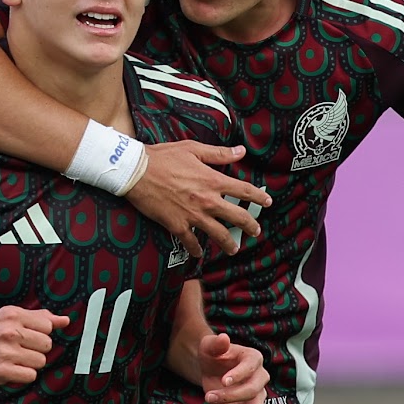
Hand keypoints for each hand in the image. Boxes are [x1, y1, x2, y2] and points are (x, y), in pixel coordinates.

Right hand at [0, 305, 66, 387]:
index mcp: (12, 315)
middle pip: (47, 345)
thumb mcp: (8, 318)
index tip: (25, 337)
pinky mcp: (2, 370)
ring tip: (12, 360)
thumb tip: (65, 320)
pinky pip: (30, 376)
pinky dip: (23, 376)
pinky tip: (10, 370)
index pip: (47, 326)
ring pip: (40, 362)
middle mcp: (9, 331)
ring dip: (29, 364)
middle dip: (36, 350)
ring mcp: (5, 351)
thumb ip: (38, 318)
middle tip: (17, 350)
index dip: (39, 334)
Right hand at [130, 140, 269, 257]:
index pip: (244, 190)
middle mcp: (207, 200)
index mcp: (213, 180)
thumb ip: (219, 153)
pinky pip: (190, 242)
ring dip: (228, 244)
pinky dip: (195, 250)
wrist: (136, 172)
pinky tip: (198, 254)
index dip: (258, 197)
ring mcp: (193, 215)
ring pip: (218, 234)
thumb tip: (241, 151)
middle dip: (250, 225)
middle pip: (237, 217)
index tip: (267, 202)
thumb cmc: (163, 157)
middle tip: (255, 231)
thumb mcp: (193, 149)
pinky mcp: (177, 225)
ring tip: (234, 249)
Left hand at [184, 331, 268, 403]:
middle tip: (207, 397)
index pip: (251, 368)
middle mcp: (260, 378)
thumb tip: (224, 338)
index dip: (238, 375)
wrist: (211, 370)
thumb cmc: (212, 355)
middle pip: (253, 391)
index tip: (223, 381)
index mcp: (253, 358)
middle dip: (229, 396)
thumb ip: (216, 343)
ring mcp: (258, 396)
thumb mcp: (209, 346)